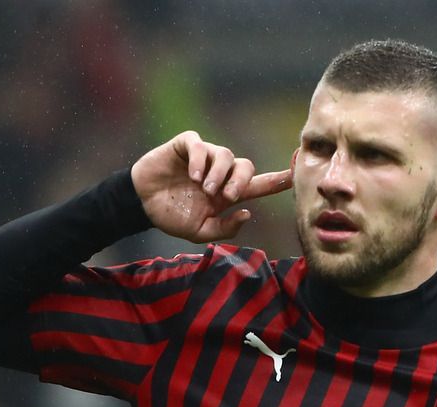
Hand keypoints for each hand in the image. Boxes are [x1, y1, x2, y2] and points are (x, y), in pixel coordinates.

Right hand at [130, 131, 292, 242]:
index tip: (294, 176)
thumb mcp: (200, 231)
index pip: (258, 184)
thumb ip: (225, 228)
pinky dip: (200, 158)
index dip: (276, 180)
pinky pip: (200, 145)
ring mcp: (203, 158)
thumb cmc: (172, 217)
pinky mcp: (186, 147)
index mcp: (227, 193)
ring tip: (205, 189)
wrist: (142, 205)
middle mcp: (219, 173)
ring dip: (219, 174)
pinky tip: (193, 175)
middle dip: (242, 180)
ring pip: (225, 155)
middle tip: (229, 196)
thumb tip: (247, 213)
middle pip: (246, 166)